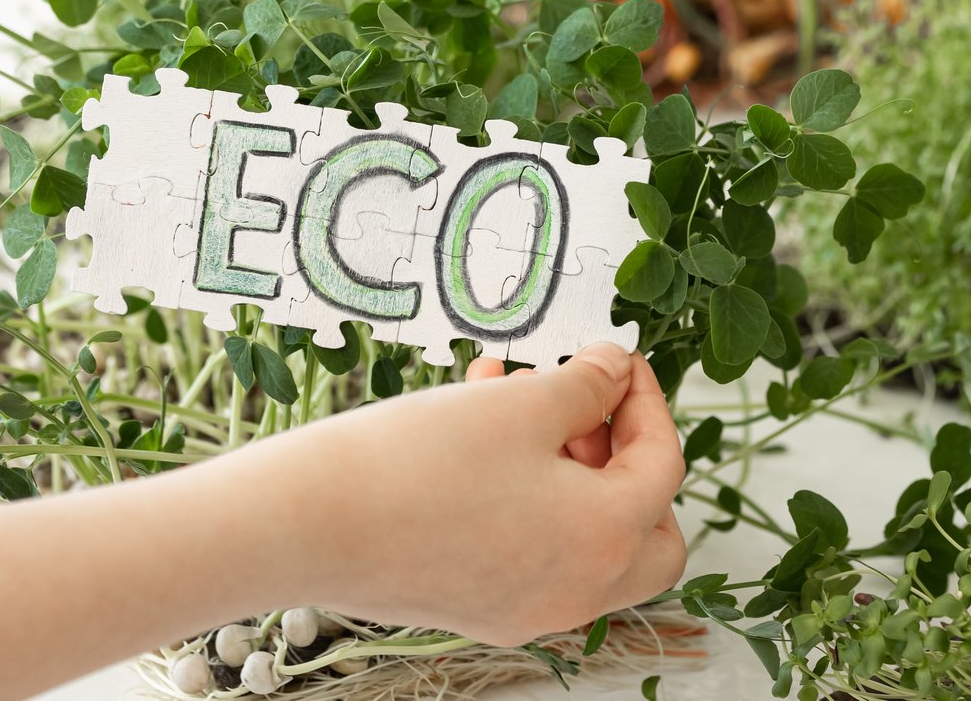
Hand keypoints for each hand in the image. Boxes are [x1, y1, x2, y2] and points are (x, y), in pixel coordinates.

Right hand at [239, 342, 687, 644]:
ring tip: (520, 404)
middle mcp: (579, 590)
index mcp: (607, 539)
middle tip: (590, 413)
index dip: (645, 401)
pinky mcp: (481, 609)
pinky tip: (480, 438)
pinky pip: (534, 554)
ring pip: (589, 542)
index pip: (663, 465)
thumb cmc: (418, 463)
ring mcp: (529, 609)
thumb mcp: (521, 405)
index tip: (615, 362)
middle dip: (629, 464)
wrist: (307, 525)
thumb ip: (587, 386)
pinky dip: (529, 500)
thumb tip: (615, 372)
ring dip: (572, 472)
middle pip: (649, 532)